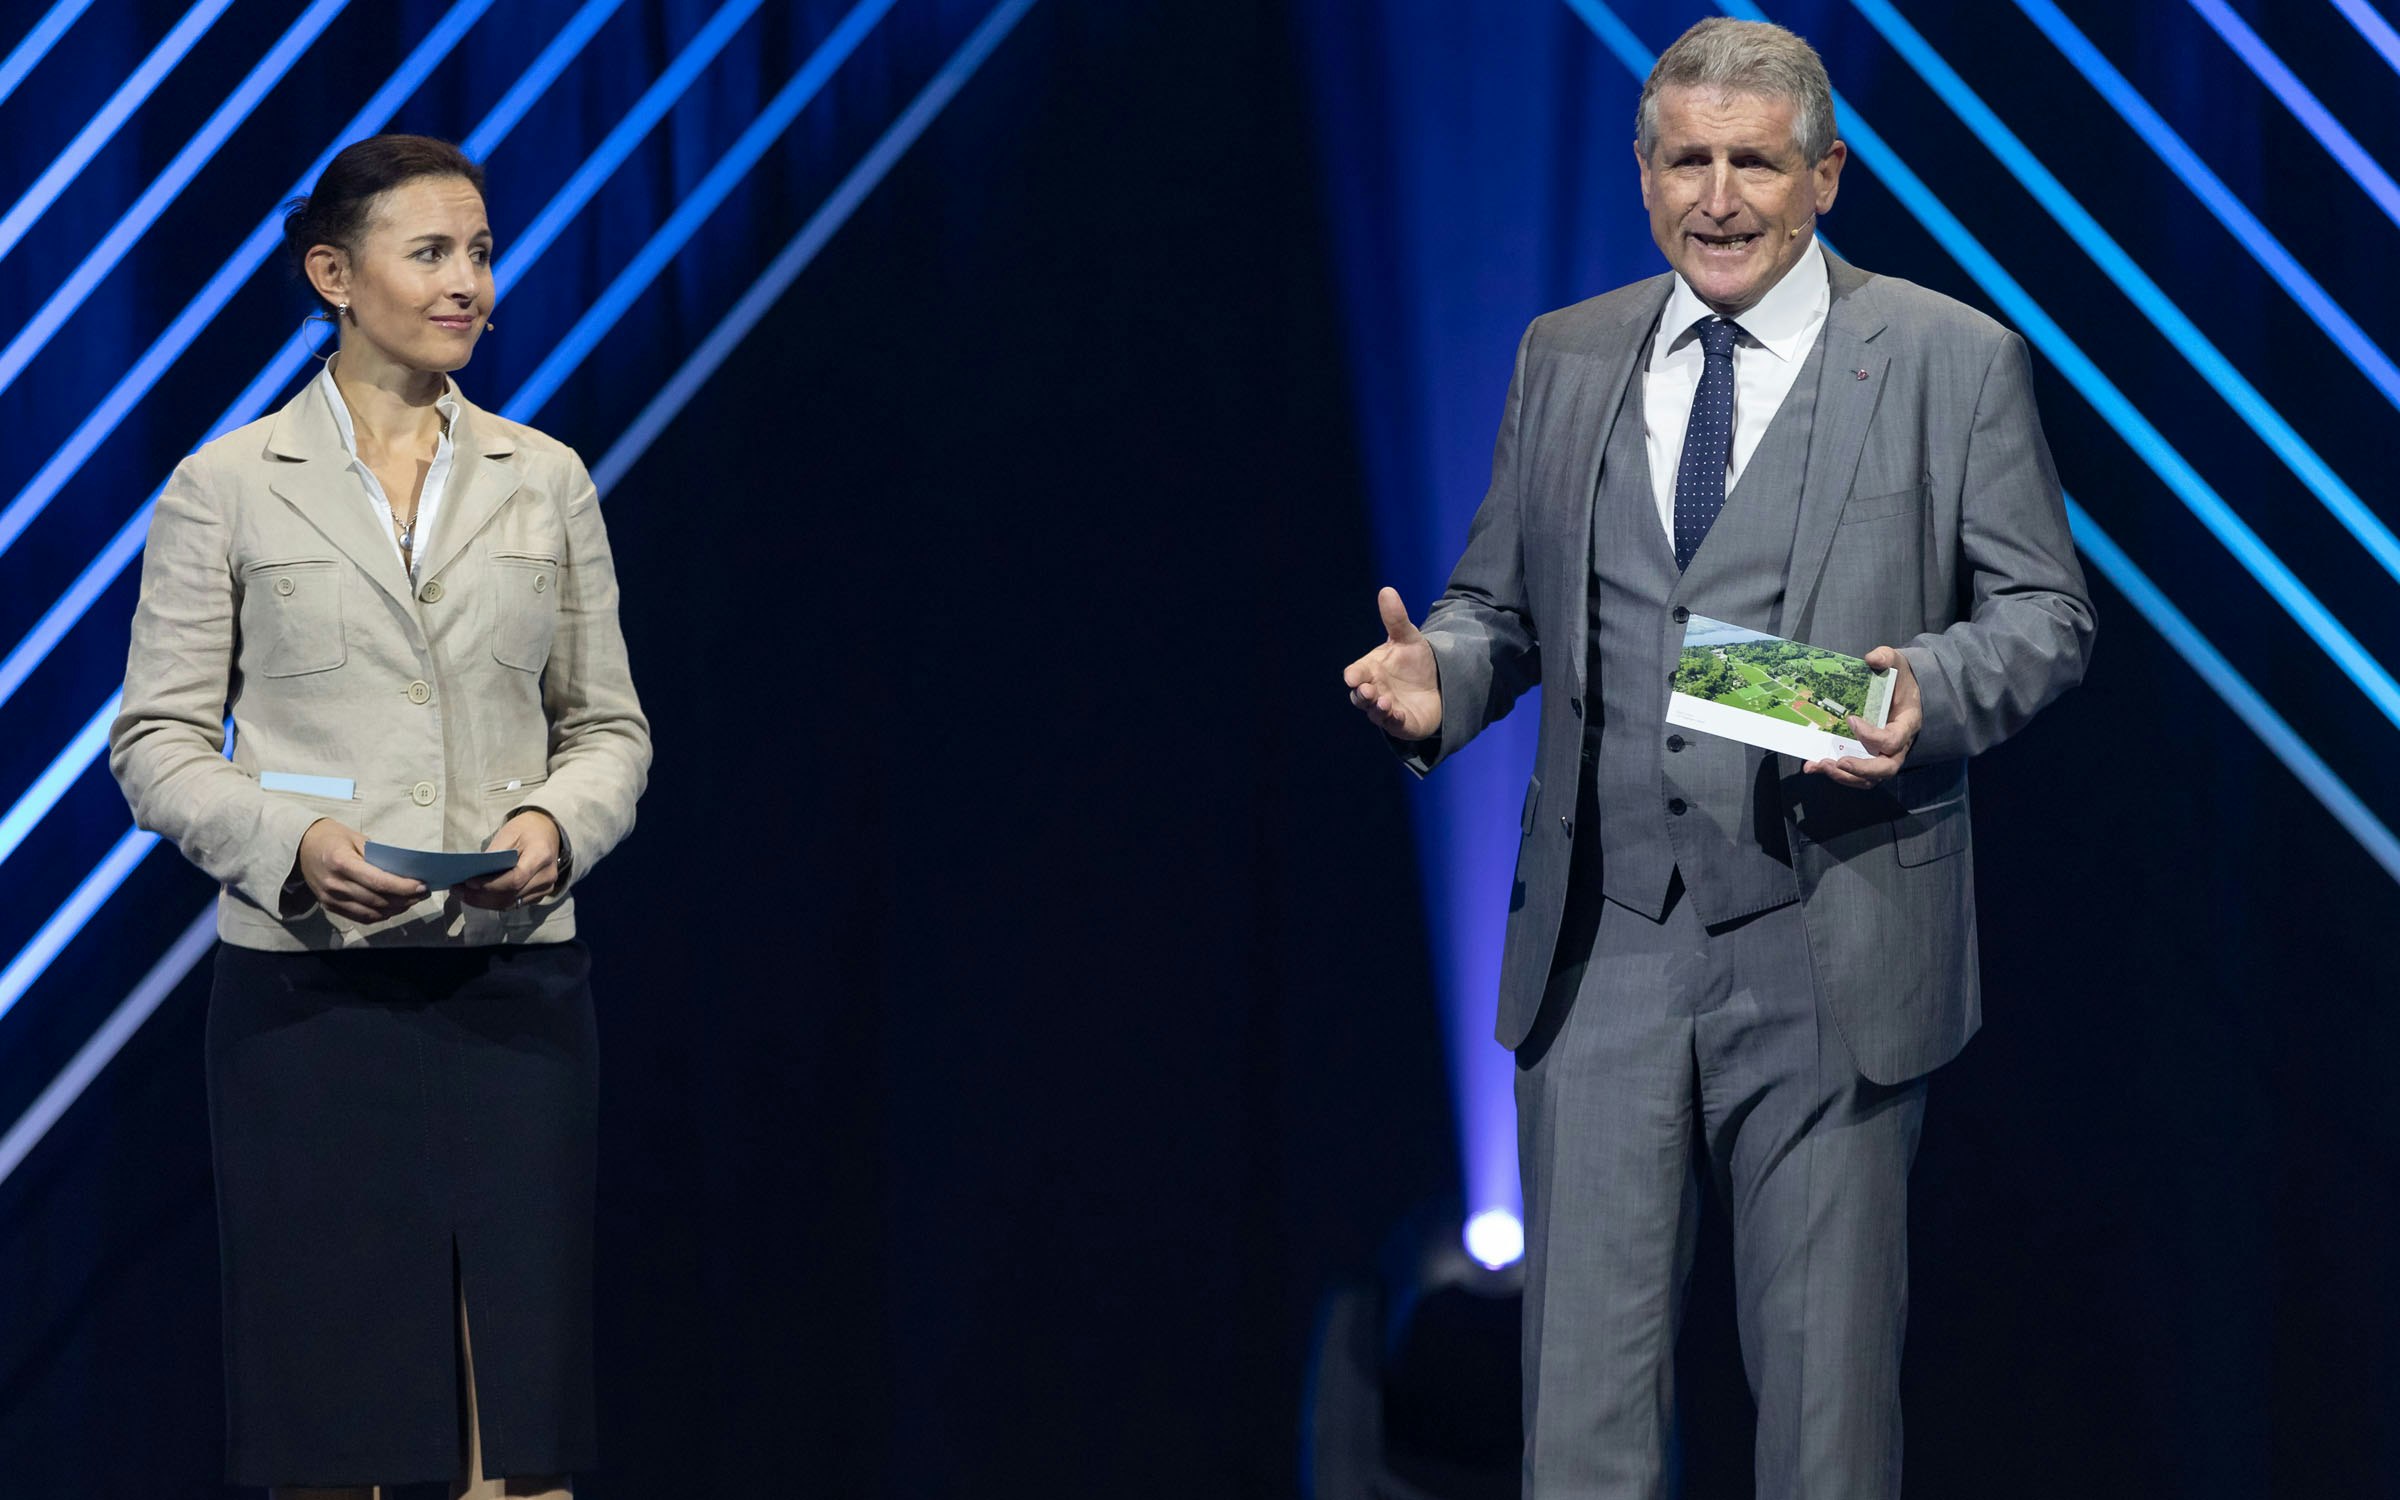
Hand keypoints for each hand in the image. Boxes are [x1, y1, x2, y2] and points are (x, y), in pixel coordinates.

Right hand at [296, 818, 427, 922]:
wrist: (299, 846)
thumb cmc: (331, 837)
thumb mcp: (356, 838)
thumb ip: (378, 856)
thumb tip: (405, 872)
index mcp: (342, 863)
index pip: (379, 882)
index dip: (403, 887)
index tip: (422, 886)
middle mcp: (335, 884)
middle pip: (377, 900)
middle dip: (405, 899)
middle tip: (422, 894)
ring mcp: (330, 898)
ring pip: (371, 913)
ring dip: (395, 910)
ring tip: (411, 901)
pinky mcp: (329, 906)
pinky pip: (360, 917)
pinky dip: (380, 916)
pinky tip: (393, 908)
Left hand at [459, 810, 562, 909]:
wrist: (547, 832)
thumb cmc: (526, 829)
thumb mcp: (509, 833)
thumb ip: (494, 854)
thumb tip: (474, 874)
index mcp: (541, 856)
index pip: (515, 879)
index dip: (491, 884)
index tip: (468, 882)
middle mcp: (547, 876)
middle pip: (511, 895)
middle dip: (481, 896)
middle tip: (457, 891)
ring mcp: (545, 888)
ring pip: (510, 903)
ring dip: (484, 902)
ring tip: (463, 895)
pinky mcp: (539, 895)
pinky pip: (513, 904)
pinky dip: (493, 902)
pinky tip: (478, 897)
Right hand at [1343, 587, 1442, 741]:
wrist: (1436, 683)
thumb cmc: (1414, 661)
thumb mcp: (1408, 638)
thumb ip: (1396, 619)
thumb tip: (1387, 590)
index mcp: (1371, 670)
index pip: (1356, 673)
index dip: (1354, 675)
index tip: (1353, 677)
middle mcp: (1375, 691)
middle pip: (1360, 696)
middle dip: (1362, 694)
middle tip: (1367, 690)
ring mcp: (1387, 709)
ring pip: (1375, 712)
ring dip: (1377, 708)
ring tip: (1384, 702)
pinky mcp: (1402, 723)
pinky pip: (1395, 724)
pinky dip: (1395, 720)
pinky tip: (1399, 714)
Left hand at [1803, 646, 1919, 788]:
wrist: (1900, 691)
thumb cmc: (1898, 679)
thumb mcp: (1896, 662)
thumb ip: (1886, 657)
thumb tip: (1872, 658)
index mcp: (1907, 724)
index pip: (1894, 739)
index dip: (1873, 736)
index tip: (1851, 720)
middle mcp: (1898, 746)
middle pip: (1885, 769)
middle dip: (1860, 768)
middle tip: (1838, 761)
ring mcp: (1882, 755)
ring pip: (1868, 778)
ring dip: (1843, 776)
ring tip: (1819, 765)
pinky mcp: (1867, 758)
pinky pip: (1854, 774)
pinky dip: (1835, 773)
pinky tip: (1813, 766)